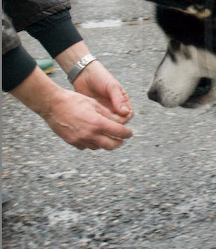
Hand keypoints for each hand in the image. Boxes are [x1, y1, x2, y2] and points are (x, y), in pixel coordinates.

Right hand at [10, 68, 132, 149]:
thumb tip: (121, 122)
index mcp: (98, 123)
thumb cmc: (74, 101)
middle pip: (111, 145)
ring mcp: (80, 140)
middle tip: (121, 139)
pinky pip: (86, 147)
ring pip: (99, 147)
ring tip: (107, 137)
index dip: (127, 134)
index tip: (129, 133)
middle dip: (119, 142)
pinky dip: (92, 143)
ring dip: (105, 143)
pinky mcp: (72, 142)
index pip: (119, 132)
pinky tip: (93, 136)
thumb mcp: (95, 104)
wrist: (52, 104)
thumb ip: (109, 115)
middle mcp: (90, 134)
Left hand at [72, 60, 133, 123]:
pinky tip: (90, 119)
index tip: (116, 120)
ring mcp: (104, 110)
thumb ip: (119, 99)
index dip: (124, 119)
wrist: (83, 73)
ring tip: (97, 120)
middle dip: (113, 123)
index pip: (128, 115)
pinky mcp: (94, 112)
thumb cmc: (100, 77)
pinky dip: (95, 121)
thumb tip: (125, 113)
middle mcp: (115, 107)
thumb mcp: (112, 86)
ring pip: (108, 122)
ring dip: (104, 123)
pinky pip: (97, 120)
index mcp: (123, 101)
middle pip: (118, 121)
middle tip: (104, 121)